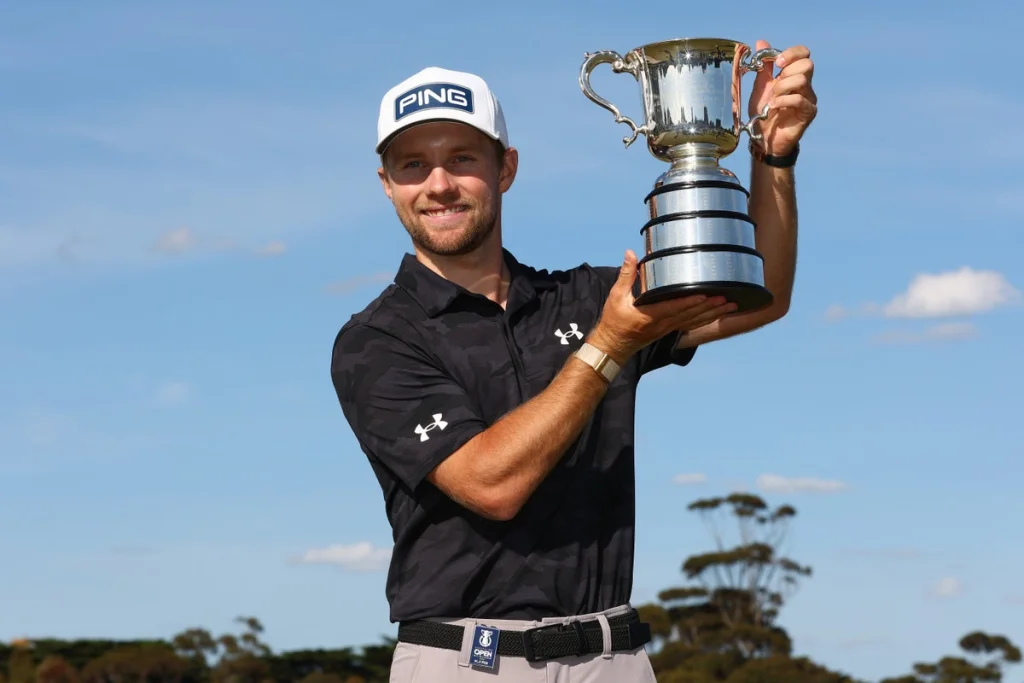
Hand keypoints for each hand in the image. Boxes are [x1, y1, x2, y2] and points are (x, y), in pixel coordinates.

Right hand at [588, 250, 736, 362]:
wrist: (613, 346)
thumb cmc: (614, 321)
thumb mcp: (616, 296)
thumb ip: (626, 275)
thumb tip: (630, 254)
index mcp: (650, 315)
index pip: (674, 307)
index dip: (691, 302)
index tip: (705, 294)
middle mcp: (662, 324)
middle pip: (690, 315)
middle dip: (709, 307)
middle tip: (727, 298)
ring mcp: (667, 329)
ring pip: (694, 321)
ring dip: (713, 314)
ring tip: (730, 306)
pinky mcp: (669, 330)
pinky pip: (691, 325)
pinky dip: (706, 320)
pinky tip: (717, 315)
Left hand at [748, 40, 816, 155]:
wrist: (764, 138)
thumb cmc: (763, 113)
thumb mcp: (760, 87)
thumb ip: (764, 67)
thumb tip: (762, 42)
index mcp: (794, 74)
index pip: (804, 53)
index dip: (791, 53)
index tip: (777, 62)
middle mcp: (805, 85)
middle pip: (807, 64)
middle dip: (786, 72)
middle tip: (774, 86)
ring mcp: (809, 98)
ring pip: (802, 80)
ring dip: (782, 88)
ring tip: (772, 100)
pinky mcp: (809, 113)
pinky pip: (799, 99)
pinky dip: (783, 101)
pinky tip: (773, 108)